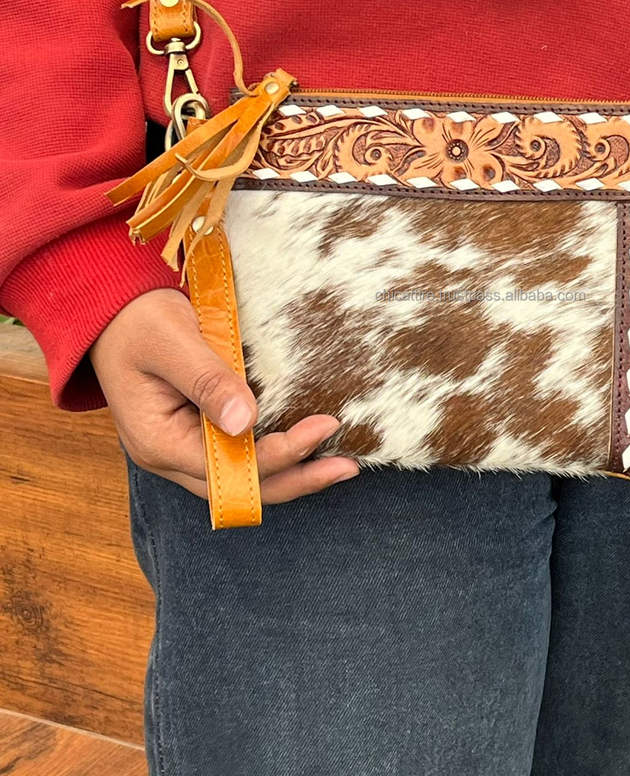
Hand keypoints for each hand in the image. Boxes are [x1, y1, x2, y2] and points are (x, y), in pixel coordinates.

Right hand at [90, 288, 357, 499]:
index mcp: (159, 442)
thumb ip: (207, 381)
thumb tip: (246, 422)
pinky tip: (310, 448)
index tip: (324, 427)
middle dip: (297, 478)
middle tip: (347, 466)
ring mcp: (185, 449)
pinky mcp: (199, 434)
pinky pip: (242, 457)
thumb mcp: (171, 342)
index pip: (230, 466)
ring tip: (340, 465)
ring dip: (292, 473)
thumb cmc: (138, 320)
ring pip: (245, 479)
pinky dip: (277, 456)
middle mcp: (172, 456)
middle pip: (242, 487)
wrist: (114, 310)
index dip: (281, 453)